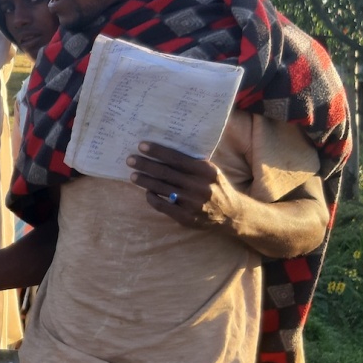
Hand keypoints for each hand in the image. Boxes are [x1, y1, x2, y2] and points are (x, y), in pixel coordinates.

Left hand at [127, 142, 243, 231]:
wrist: (232, 214)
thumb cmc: (216, 187)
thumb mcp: (210, 171)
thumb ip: (192, 163)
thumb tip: (164, 150)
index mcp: (204, 170)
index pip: (175, 158)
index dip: (157, 151)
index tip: (141, 146)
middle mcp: (198, 186)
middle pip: (165, 173)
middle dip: (145, 165)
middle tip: (130, 160)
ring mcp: (191, 203)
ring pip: (161, 189)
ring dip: (144, 181)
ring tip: (133, 175)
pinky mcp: (186, 217)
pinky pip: (162, 205)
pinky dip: (152, 198)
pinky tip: (147, 192)